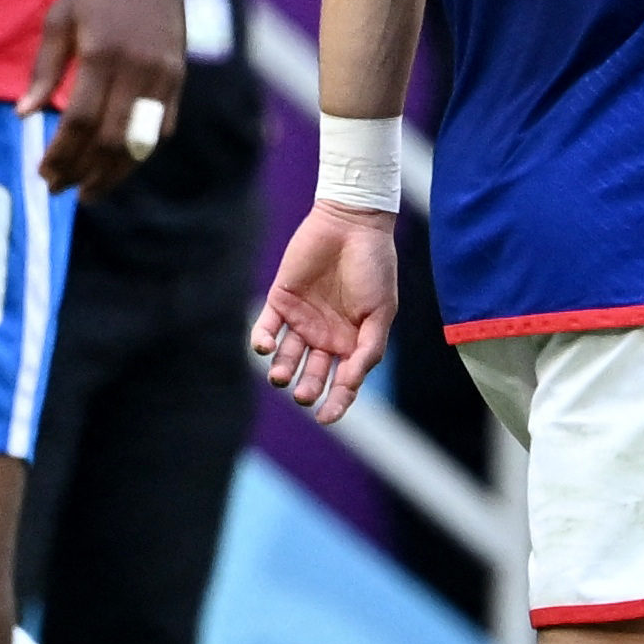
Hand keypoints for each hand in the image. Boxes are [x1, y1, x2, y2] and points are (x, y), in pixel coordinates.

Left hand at [21, 0, 187, 195]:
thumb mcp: (59, 22)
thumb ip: (44, 71)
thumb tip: (24, 115)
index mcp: (103, 54)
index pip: (82, 122)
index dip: (63, 155)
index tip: (44, 174)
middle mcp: (138, 70)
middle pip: (112, 140)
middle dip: (84, 171)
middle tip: (61, 188)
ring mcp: (164, 76)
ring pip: (141, 141)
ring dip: (114, 172)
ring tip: (90, 191)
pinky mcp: (178, 78)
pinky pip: (162, 128)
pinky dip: (139, 152)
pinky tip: (118, 165)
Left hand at [250, 201, 398, 423]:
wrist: (352, 224)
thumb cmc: (375, 267)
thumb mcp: (382, 312)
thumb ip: (369, 348)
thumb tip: (351, 381)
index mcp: (353, 341)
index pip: (344, 381)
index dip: (337, 403)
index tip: (326, 418)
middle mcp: (326, 335)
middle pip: (312, 373)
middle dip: (307, 388)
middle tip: (303, 394)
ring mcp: (302, 319)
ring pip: (287, 356)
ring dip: (282, 371)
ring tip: (280, 377)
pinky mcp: (281, 300)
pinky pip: (267, 327)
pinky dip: (262, 341)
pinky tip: (264, 348)